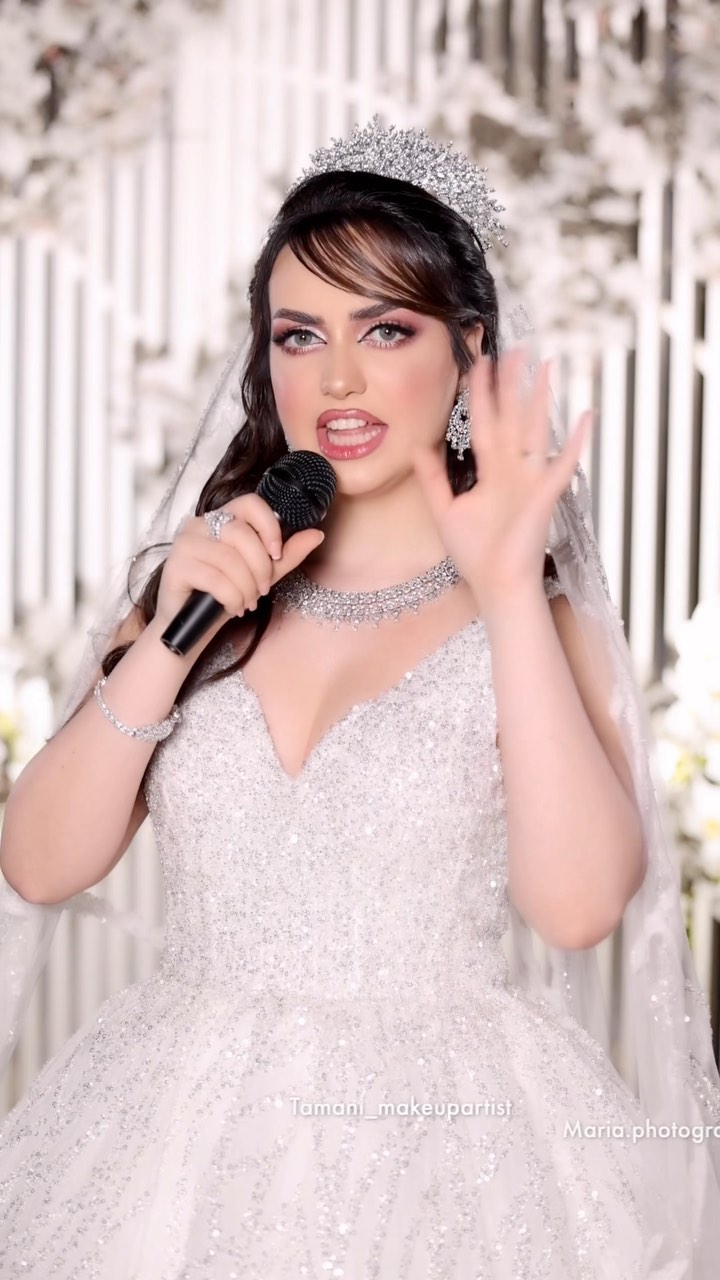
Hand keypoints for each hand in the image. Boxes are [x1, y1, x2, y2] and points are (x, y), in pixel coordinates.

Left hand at [410, 348, 593, 614]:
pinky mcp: (545, 495)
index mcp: (492, 472)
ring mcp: (531, 480)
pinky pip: (562, 464)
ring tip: (546, 366)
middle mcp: (513, 470)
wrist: (496, 585)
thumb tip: (418, 445)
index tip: (478, 363)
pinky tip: (587, 416)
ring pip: (536, 429)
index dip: (482, 395)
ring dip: (540, 399)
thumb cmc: (475, 554)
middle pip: (512, 417)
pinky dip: (576, 442)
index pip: (486, 423)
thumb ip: (432, 478)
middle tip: (514, 349)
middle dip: (512, 384)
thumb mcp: (444, 510)